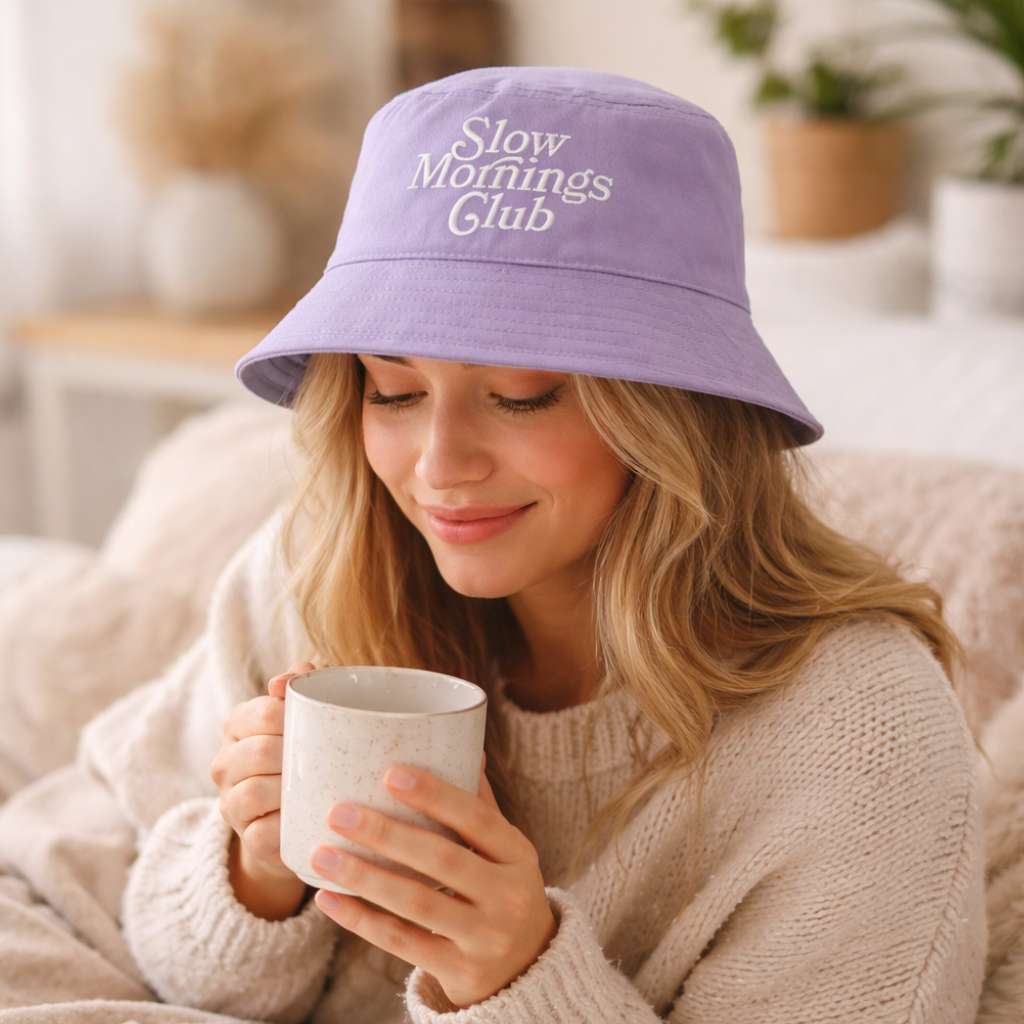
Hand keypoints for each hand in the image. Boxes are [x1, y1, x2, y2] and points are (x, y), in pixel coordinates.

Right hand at [211, 661, 314, 880]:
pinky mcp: (246, 839)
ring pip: (255, 791)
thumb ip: (304, 686)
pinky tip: (308, 818)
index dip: (296, 719)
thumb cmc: (310, 753)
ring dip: (291, 790)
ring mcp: (231, 802)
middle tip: (328, 759)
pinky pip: (262, 834)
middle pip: (259, 751)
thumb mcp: (310, 716)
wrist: (302, 816)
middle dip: (296, 755)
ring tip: (319, 787)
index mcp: (238, 724)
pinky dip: (287, 827)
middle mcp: (226, 762)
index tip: (324, 727)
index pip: (263, 712)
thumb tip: (290, 677)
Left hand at [310, 751, 557, 1008]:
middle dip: (387, 834)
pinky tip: (329, 900)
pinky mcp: (459, 971)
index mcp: (517, 854)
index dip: (435, 795)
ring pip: (416, 903)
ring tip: (321, 855)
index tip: (390, 772)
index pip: (476, 818)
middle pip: (443, 859)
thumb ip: (480, 805)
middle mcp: (507, 895)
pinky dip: (361, 920)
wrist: (527, 968)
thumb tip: (465, 744)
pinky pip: (402, 942)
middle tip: (339, 812)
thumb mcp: (506, 850)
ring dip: (364, 877)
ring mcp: (484, 937)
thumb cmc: (503, 888)